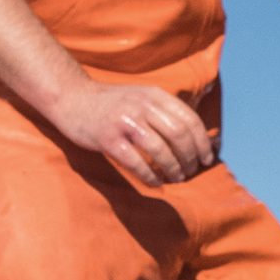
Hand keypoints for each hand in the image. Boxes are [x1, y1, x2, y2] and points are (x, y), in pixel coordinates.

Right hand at [52, 80, 215, 186]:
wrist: (72, 98)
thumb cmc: (112, 104)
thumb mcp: (142, 97)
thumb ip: (166, 112)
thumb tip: (201, 137)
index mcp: (154, 95)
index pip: (189, 119)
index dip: (202, 143)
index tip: (207, 159)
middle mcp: (142, 105)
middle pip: (178, 136)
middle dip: (190, 158)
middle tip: (192, 171)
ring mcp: (124, 122)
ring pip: (160, 150)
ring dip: (173, 168)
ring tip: (177, 178)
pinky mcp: (108, 139)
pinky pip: (136, 162)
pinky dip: (150, 176)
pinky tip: (156, 183)